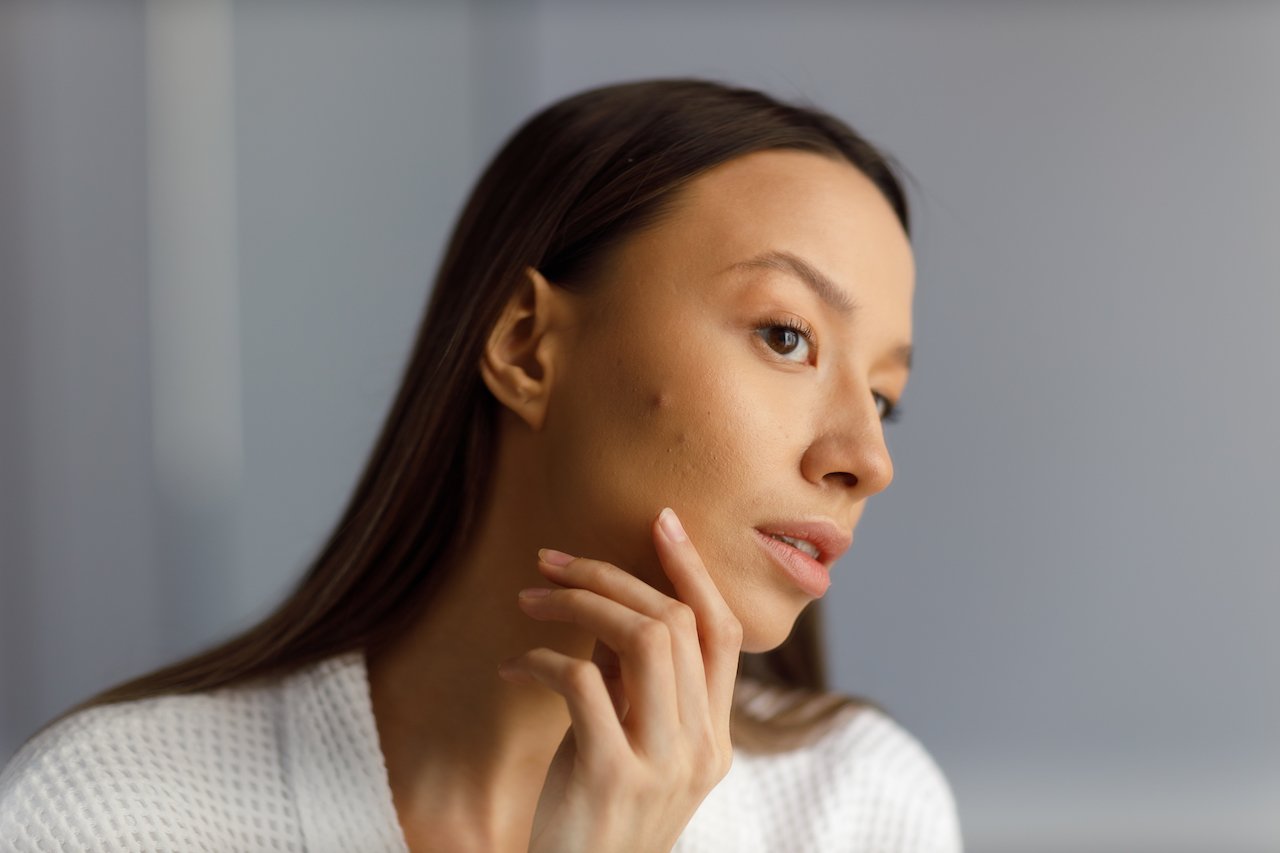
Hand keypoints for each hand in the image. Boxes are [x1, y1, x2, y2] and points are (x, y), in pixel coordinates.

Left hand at [497, 507, 743, 852]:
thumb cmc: (592, 818)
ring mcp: (663, 763)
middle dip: (610, 576)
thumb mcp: (624, 744)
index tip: (661, 521)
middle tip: (551, 560)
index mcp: (714, 739)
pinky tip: (513, 668)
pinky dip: (541, 659)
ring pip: (641, 638)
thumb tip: (609, 603)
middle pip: (674, 622)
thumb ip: (628, 679)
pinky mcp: (612, 776)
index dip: (694, 570)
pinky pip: (582, 682)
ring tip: (529, 600)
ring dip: (577, 604)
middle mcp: (701, 748)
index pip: (722, 632)